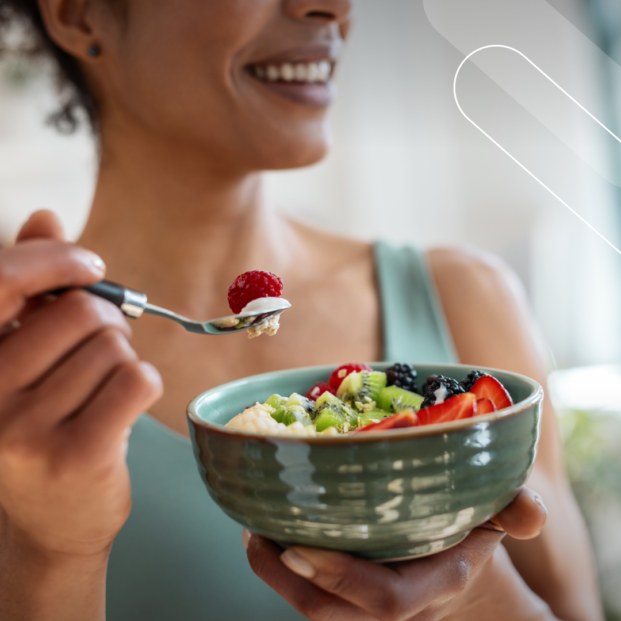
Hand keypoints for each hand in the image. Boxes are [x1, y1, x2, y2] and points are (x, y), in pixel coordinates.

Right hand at [0, 210, 162, 560]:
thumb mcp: (28, 358)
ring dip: (123, 361)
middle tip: (102, 352)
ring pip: (115, 348)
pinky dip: (144, 384)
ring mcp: (24, 429)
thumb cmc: (47, 425)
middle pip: (83, 312)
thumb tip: (44, 215)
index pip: (2, 282)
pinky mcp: (75, 454)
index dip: (55, 259)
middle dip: (108, 324)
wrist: (54, 520)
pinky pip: (137, 379)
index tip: (90, 266)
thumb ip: (33, 290)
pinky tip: (124, 407)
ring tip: (102, 391)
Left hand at [245, 487, 548, 620]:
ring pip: (310, 606)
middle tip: (255, 531)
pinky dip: (280, 565)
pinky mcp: (346, 594)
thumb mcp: (500, 516)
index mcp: (433, 583)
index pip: (386, 600)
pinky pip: (307, 591)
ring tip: (252, 527)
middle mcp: (394, 603)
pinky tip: (265, 526)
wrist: (459, 569)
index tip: (300, 547)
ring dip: (272, 572)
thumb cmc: (473, 534)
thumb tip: (529, 513)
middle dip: (285, 579)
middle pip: (330, 612)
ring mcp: (365, 604)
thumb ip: (518, 512)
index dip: (342, 578)